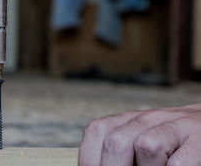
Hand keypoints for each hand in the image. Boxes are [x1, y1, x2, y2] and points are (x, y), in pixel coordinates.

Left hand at [79, 104, 200, 165]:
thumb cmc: (168, 140)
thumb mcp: (137, 137)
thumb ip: (119, 151)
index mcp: (128, 119)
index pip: (96, 131)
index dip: (89, 159)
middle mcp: (147, 119)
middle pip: (116, 142)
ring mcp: (173, 127)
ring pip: (146, 146)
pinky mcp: (197, 141)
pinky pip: (178, 163)